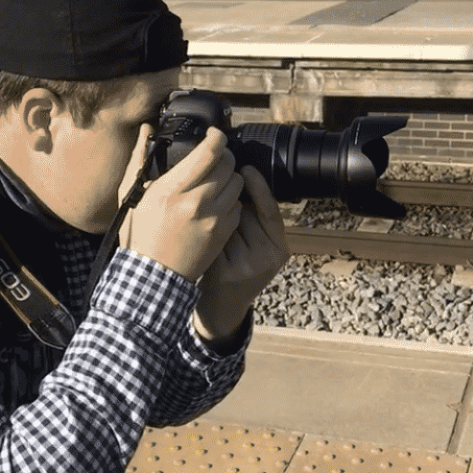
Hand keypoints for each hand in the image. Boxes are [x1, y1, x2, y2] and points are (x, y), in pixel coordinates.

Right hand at [117, 125, 243, 282]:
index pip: (209, 152)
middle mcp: (197, 202)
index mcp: (172, 189)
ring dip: (229, 176)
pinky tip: (216, 201)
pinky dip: (230, 199)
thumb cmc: (140, 233)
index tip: (214, 133)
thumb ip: (140, 158)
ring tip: (216, 180)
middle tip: (214, 157)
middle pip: (228, 164)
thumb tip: (146, 128)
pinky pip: (238, 205)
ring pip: (237, 182)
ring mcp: (214, 219)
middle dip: (223, 155)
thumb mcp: (132, 194)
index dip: (216, 136)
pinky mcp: (224, 233)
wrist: (153, 274)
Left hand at [193, 165, 289, 348]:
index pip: (270, 210)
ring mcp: (248, 267)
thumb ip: (250, 217)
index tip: (245, 169)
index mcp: (278, 246)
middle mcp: (268, 257)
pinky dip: (203, 233)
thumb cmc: (234, 265)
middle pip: (248, 215)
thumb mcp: (252, 243)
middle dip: (230, 198)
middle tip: (216, 182)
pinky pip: (213, 242)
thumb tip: (238, 175)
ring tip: (201, 209)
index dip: (258, 188)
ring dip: (213, 214)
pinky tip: (194, 230)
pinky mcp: (228, 274)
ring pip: (228, 227)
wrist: (223, 304)